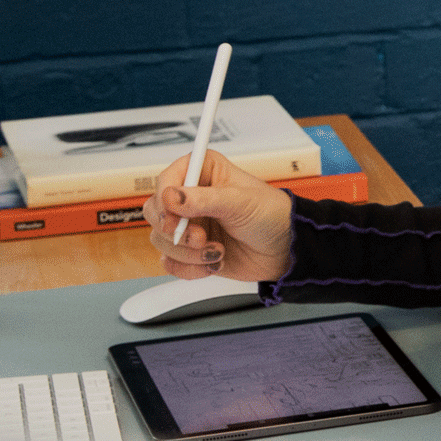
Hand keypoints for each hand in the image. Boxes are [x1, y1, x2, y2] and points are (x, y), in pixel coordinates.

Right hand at [144, 149, 292, 281]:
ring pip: (161, 239)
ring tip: (216, 251)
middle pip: (155, 211)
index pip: (166, 179)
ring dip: (187, 252)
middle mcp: (192, 198)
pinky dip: (189, 268)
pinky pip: (170, 263)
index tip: (174, 215)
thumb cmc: (271, 215)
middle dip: (175, 230)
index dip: (165, 198)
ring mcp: (190, 225)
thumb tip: (172, 197)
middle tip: (199, 237)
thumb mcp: (241, 202)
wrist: (285, 250)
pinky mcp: (190, 251)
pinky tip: (214, 262)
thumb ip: (205, 199)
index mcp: (204, 172)